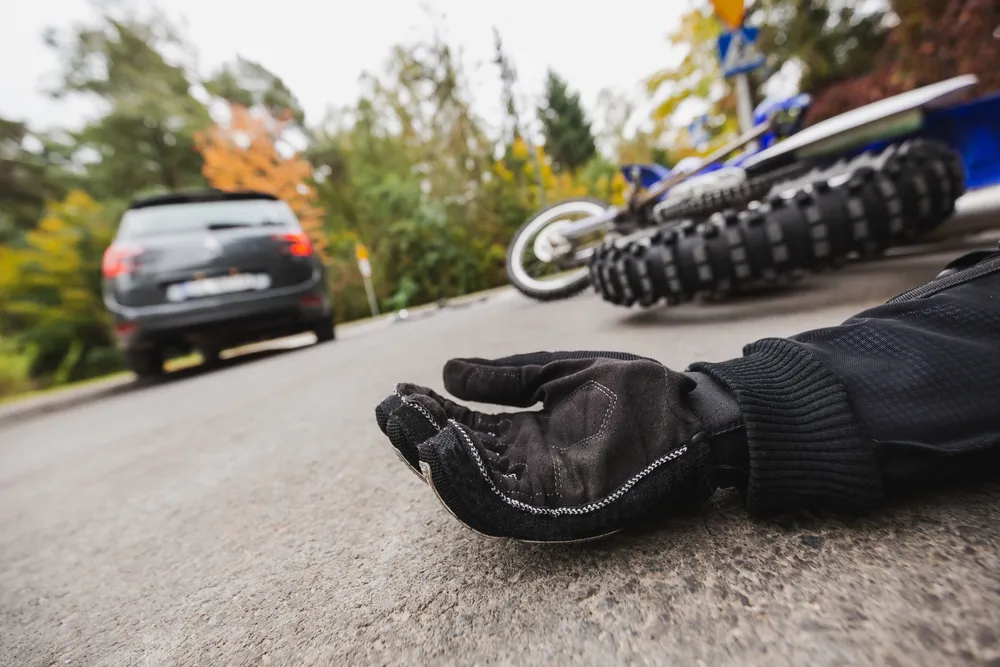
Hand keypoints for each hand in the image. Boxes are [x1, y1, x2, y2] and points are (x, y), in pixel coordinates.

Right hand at [374, 351, 721, 541]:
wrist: (691, 410)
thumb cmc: (635, 390)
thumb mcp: (559, 372)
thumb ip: (507, 376)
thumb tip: (446, 371)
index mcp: (525, 435)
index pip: (464, 428)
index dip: (431, 411)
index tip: (400, 390)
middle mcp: (526, 466)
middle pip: (460, 459)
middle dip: (421, 437)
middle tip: (391, 410)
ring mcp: (542, 490)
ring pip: (474, 488)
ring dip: (436, 463)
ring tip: (409, 429)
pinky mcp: (562, 509)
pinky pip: (506, 508)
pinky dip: (471, 486)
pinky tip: (446, 453)